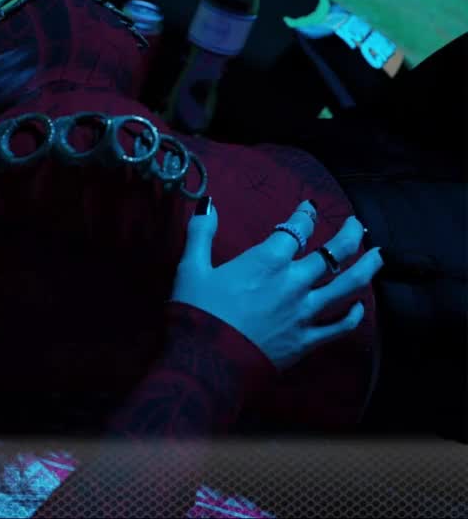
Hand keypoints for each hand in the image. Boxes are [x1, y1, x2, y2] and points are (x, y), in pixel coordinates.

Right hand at [171, 198, 380, 370]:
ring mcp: (304, 312)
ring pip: (348, 286)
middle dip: (348, 235)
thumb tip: (209, 206)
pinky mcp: (307, 340)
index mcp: (267, 262)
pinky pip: (340, 326)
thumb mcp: (191, 268)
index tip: (309, 207)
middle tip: (355, 225)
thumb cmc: (197, 312)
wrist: (206, 360)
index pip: (297, 229)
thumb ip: (201, 234)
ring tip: (377, 256)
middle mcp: (293, 283)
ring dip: (366, 267)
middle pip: (333, 253)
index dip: (305, 214)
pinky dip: (354, 315)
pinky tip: (359, 307)